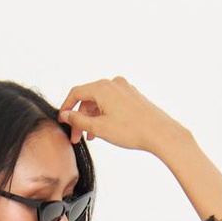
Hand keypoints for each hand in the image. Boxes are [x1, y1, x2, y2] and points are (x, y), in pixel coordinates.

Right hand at [57, 76, 186, 154]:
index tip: (62, 121)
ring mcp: (124, 88)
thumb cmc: (131, 130)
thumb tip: (66, 115)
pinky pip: (112, 102)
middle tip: (77, 136)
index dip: (66, 107)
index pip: (76, 93)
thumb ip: (79, 120)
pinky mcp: (133, 96)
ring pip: (100, 101)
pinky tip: (105, 129)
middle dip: (80, 117)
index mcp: (102, 87)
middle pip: (88, 98)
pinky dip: (104, 114)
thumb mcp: (99, 128)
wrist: (159, 132)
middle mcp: (113, 83)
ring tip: (91, 136)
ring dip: (92, 117)